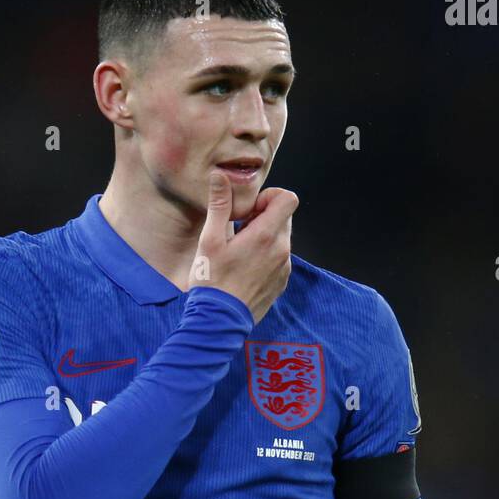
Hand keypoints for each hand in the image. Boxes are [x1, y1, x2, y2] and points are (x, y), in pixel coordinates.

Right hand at [188, 171, 297, 324]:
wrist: (220, 321)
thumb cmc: (212, 281)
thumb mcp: (210, 240)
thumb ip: (219, 206)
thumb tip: (220, 176)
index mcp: (266, 236)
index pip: (288, 199)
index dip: (270, 196)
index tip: (250, 209)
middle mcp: (282, 250)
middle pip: (285, 217)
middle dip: (265, 216)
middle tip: (240, 229)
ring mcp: (284, 268)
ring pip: (282, 238)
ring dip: (265, 236)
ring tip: (240, 251)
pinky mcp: (281, 282)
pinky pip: (280, 258)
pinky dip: (266, 255)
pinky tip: (244, 268)